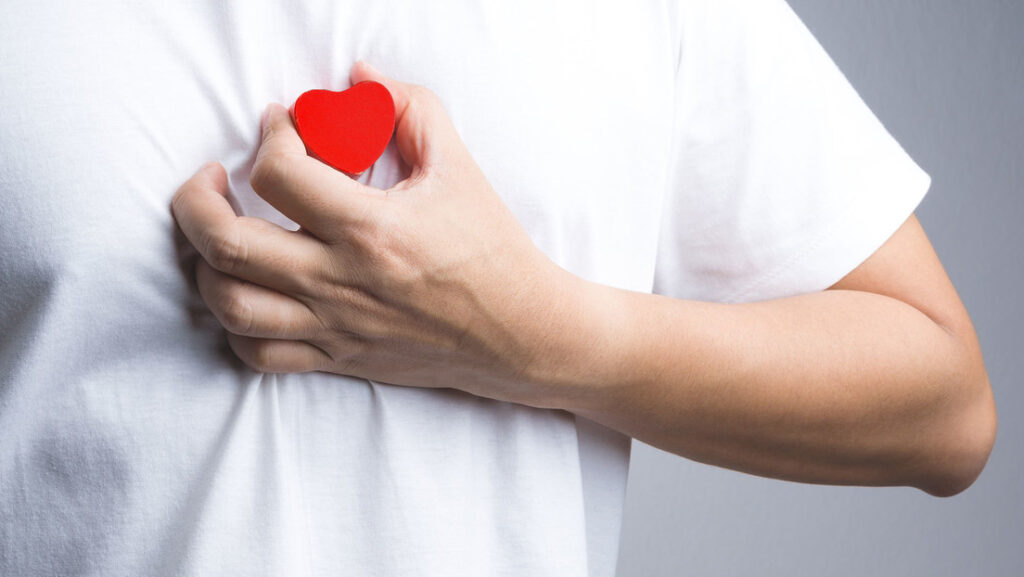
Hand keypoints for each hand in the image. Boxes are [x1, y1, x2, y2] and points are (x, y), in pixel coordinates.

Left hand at [171, 63, 581, 406]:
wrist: (518, 332)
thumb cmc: (491, 250)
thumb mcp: (458, 166)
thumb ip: (410, 108)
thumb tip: (358, 78)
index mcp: (371, 229)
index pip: (279, 172)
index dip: (271, 133)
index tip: (284, 125)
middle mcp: (341, 282)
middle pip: (226, 242)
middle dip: (197, 199)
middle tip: (212, 176)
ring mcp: (334, 326)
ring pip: (230, 304)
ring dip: (204, 263)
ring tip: (218, 233)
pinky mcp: (337, 357)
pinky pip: (258, 354)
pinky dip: (234, 324)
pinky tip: (247, 290)